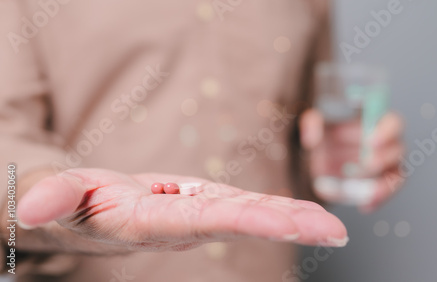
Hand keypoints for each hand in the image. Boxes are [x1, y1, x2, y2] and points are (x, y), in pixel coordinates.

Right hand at [17, 168, 347, 252]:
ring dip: (292, 218)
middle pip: (242, 222)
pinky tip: (304, 214)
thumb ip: (52, 197)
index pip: (207, 222)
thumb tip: (31, 210)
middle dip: (288, 225)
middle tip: (336, 232)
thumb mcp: (60, 195)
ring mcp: (198, 215)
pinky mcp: (204, 204)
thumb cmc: (75, 204)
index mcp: (153, 223)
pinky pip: (244, 205)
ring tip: (333, 225)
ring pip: (250, 214)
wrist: (91, 210)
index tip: (292, 223)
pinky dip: (275, 209)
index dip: (249, 222)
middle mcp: (184, 225)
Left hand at [300, 109, 404, 212]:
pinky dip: (376, 200)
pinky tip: (365, 206)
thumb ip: (312, 123)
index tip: (371, 142)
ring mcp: (384, 165)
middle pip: (397, 150)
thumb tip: (310, 140)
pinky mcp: (377, 183)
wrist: (318, 153)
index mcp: (375, 121)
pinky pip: (384, 193)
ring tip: (368, 193)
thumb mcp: (314, 120)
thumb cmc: (323, 130)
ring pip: (395, 175)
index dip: (386, 132)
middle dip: (383, 158)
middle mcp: (385, 143)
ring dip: (383, 185)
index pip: (393, 123)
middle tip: (367, 164)